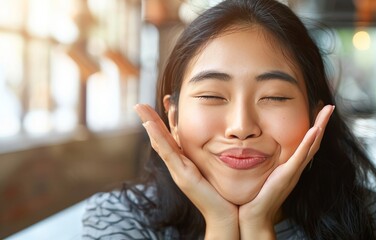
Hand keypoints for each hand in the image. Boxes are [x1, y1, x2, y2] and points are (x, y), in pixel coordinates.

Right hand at [134, 104, 238, 239]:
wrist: (228, 218)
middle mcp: (181, 166)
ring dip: (149, 123)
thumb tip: (236, 138)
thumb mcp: (225, 168)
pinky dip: (158, 137)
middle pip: (163, 137)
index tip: (168, 101)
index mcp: (190, 162)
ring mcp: (179, 171)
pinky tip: (150, 124)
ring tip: (139, 107)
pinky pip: (168, 152)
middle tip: (143, 102)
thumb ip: (227, 154)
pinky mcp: (182, 176)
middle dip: (153, 118)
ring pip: (161, 142)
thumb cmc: (230, 195)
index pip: (177, 137)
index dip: (170, 120)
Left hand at [238, 105, 334, 238]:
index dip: (314, 127)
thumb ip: (265, 162)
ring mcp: (294, 171)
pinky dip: (309, 142)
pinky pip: (301, 156)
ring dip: (321, 126)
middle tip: (328, 105)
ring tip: (327, 110)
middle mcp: (296, 168)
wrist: (254, 215)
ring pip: (312, 145)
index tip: (317, 110)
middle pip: (315, 141)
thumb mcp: (263, 172)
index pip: (307, 143)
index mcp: (291, 166)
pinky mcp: (288, 175)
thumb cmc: (255, 195)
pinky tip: (315, 129)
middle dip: (322, 122)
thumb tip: (256, 147)